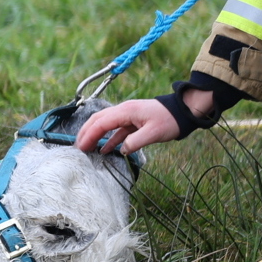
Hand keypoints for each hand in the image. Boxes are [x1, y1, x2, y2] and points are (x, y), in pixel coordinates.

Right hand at [74, 94, 200, 155]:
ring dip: (94, 135)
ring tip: (86, 148)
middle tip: (77, 147)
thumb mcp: (153, 133)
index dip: (89, 135)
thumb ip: (135, 142)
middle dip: (85, 133)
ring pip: (104, 124)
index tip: (81, 148)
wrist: (183, 111)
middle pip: (97, 120)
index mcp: (125, 111)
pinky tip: (104, 149)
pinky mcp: (132, 121)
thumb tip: (121, 150)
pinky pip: (115, 129)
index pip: (100, 123)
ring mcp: (127, 115)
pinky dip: (108, 138)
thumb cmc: (170, 120)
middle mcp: (123, 111)